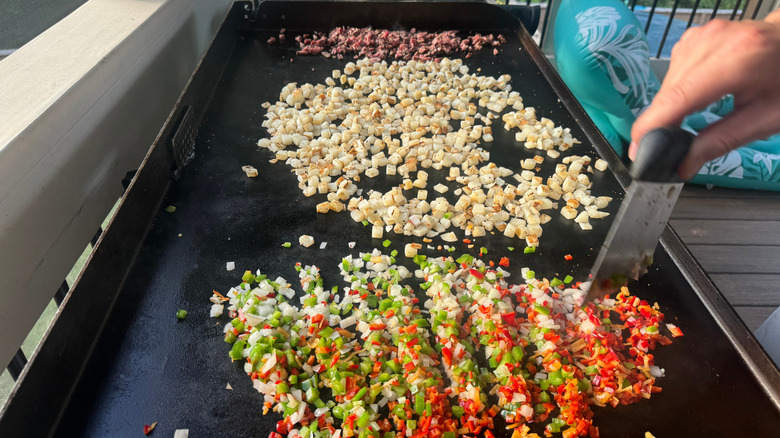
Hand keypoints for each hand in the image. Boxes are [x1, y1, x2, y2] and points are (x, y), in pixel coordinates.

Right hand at [629, 10, 779, 179]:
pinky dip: (676, 91)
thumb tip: (684, 166)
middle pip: (669, 91)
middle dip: (661, 123)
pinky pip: (673, 71)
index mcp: (737, 60)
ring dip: (669, 107)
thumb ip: (722, 141)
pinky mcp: (695, 36)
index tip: (637, 151)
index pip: (679, 98)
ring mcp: (702, 35)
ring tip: (685, 124)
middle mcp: (713, 41)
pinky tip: (692, 100)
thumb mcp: (767, 118)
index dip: (652, 127)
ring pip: (667, 82)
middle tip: (663, 150)